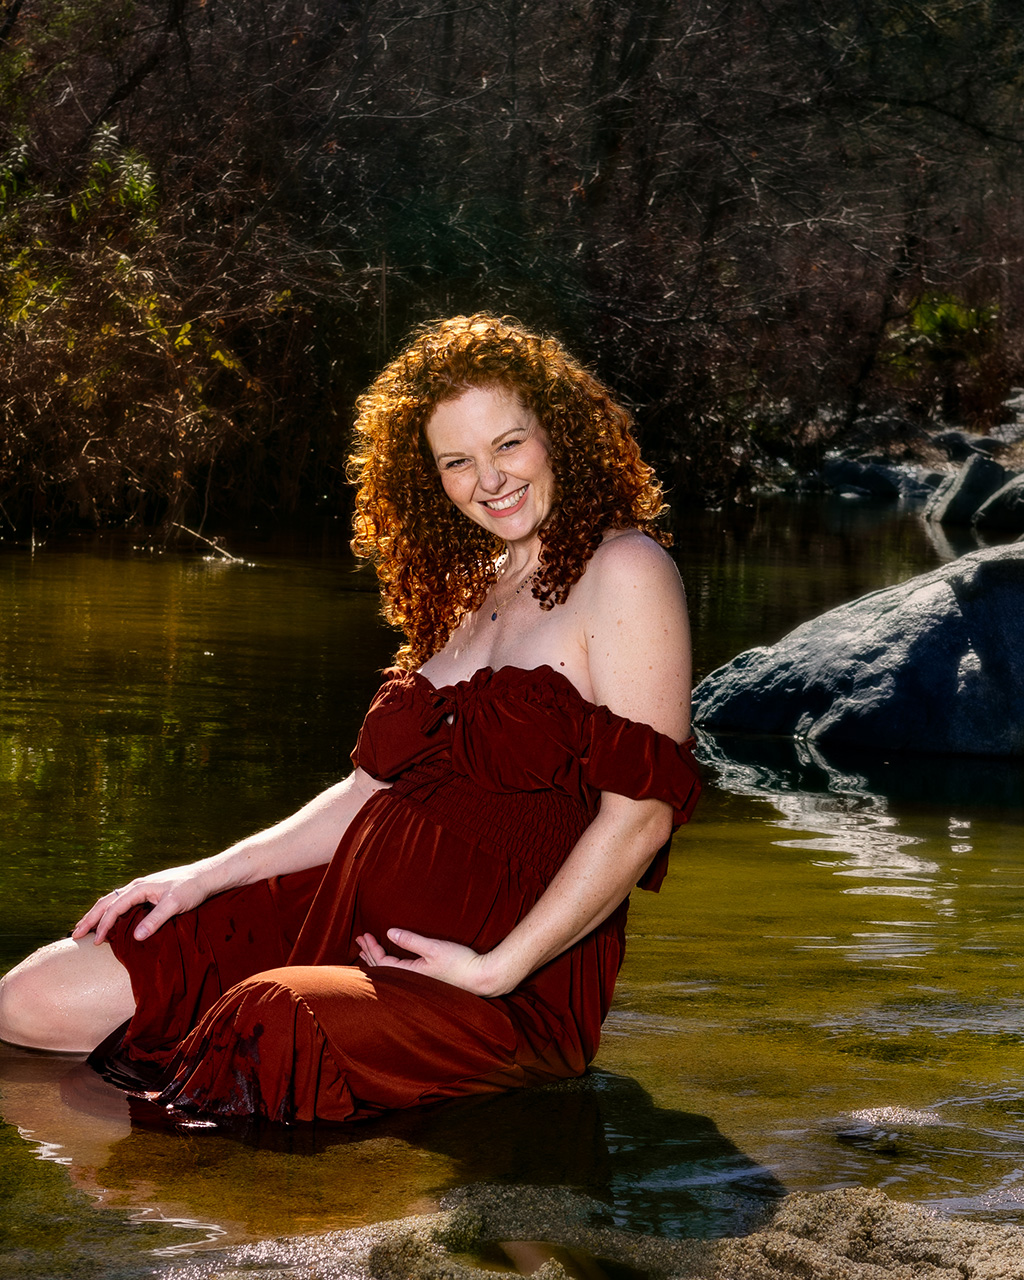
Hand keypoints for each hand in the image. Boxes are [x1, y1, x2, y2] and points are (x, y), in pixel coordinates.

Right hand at [72, 862, 214, 945]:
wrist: (206, 876)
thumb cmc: (191, 889)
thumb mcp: (175, 905)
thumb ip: (155, 920)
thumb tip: (135, 937)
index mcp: (140, 888)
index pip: (114, 908)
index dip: (104, 925)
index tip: (95, 942)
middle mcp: (137, 886)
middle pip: (106, 902)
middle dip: (90, 918)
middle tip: (75, 935)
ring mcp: (141, 888)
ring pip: (112, 901)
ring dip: (97, 914)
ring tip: (85, 928)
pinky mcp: (147, 892)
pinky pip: (122, 902)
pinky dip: (110, 911)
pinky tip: (109, 920)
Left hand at [356, 929, 506, 996]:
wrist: (482, 977)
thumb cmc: (460, 962)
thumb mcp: (434, 947)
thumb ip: (411, 940)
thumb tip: (389, 933)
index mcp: (411, 974)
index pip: (382, 963)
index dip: (371, 949)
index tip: (364, 935)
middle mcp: (412, 981)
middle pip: (383, 969)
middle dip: (369, 954)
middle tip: (360, 940)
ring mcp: (420, 981)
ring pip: (391, 971)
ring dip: (378, 959)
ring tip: (369, 950)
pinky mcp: (428, 979)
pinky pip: (400, 972)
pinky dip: (390, 964)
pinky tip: (392, 960)